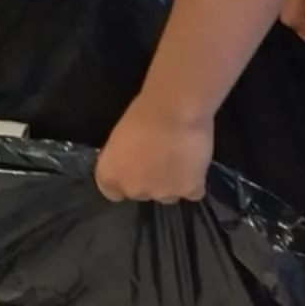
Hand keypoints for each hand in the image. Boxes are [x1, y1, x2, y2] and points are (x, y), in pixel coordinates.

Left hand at [95, 95, 215, 203]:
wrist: (174, 111)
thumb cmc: (142, 114)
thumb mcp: (119, 138)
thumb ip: (123, 159)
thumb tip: (132, 163)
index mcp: (110, 176)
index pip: (114, 192)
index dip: (126, 180)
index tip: (135, 168)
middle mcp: (133, 190)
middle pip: (142, 193)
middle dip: (150, 181)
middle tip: (160, 159)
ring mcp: (162, 194)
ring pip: (168, 195)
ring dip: (173, 183)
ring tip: (180, 159)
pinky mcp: (189, 191)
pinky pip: (193, 192)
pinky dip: (195, 181)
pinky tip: (194, 163)